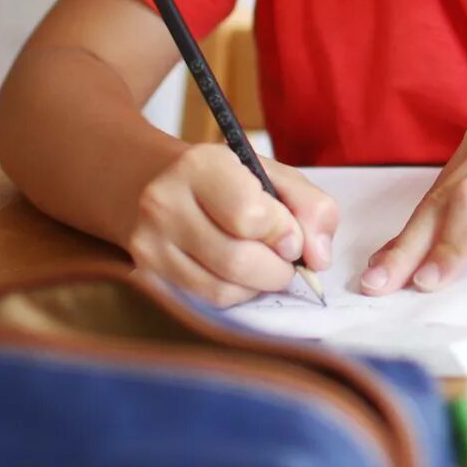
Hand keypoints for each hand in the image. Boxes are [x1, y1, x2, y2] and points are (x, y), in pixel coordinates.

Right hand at [127, 144, 338, 306]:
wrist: (164, 185)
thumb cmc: (231, 182)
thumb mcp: (276, 177)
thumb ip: (312, 209)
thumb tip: (318, 259)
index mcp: (201, 165)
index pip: (251, 216)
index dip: (284, 234)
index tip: (291, 236)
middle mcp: (165, 200)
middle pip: (238, 260)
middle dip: (277, 269)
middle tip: (284, 258)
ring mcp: (149, 241)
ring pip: (222, 289)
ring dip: (258, 285)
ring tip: (261, 263)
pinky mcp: (148, 274)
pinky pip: (207, 302)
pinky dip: (235, 294)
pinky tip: (237, 274)